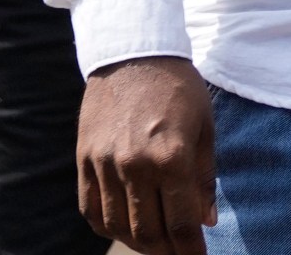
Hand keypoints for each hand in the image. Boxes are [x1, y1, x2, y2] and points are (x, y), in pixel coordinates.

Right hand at [77, 56, 217, 254]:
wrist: (133, 55)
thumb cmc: (179, 89)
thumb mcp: (205, 128)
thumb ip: (204, 178)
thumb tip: (206, 221)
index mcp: (171, 157)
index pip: (181, 221)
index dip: (190, 248)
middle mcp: (134, 166)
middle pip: (148, 231)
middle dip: (167, 250)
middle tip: (180, 253)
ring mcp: (104, 164)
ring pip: (117, 225)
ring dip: (138, 243)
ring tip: (156, 245)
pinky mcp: (84, 160)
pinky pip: (90, 208)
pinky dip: (107, 226)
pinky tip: (124, 229)